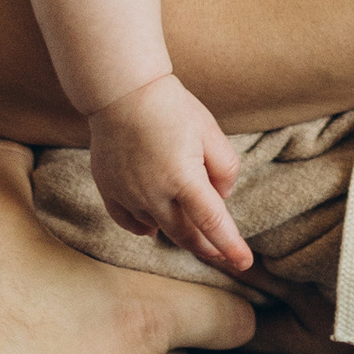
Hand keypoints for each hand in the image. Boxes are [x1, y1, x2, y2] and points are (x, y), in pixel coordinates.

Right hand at [87, 72, 254, 277]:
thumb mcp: (211, 132)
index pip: (212, 223)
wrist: (122, 92)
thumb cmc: (172, 108)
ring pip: (158, 228)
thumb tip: (221, 197)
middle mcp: (153, 194)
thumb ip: (225, 169)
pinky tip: (155, 226)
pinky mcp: (109, 190)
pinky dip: (145, 228)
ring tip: (191, 224)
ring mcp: (128, 195)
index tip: (244, 262)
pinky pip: (129, 222)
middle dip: (207, 247)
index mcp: (183, 178)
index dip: (230, 246)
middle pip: (185, 235)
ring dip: (177, 230)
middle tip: (222, 252)